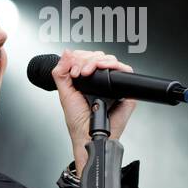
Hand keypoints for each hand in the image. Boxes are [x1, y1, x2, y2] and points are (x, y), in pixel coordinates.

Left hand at [50, 49, 136, 176]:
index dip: (78, 57)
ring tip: (85, 72)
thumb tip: (66, 53)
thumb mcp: (64, 93)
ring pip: (110, 60)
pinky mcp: (126, 90)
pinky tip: (100, 69)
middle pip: (98, 56)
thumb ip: (61, 72)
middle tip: (76, 71)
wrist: (87, 134)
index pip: (87, 58)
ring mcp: (114, 85)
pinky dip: (113, 65)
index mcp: (88, 80)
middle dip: (85, 59)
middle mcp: (102, 81)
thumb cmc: (78, 121)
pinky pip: (126, 70)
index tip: (71, 68)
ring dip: (95, 61)